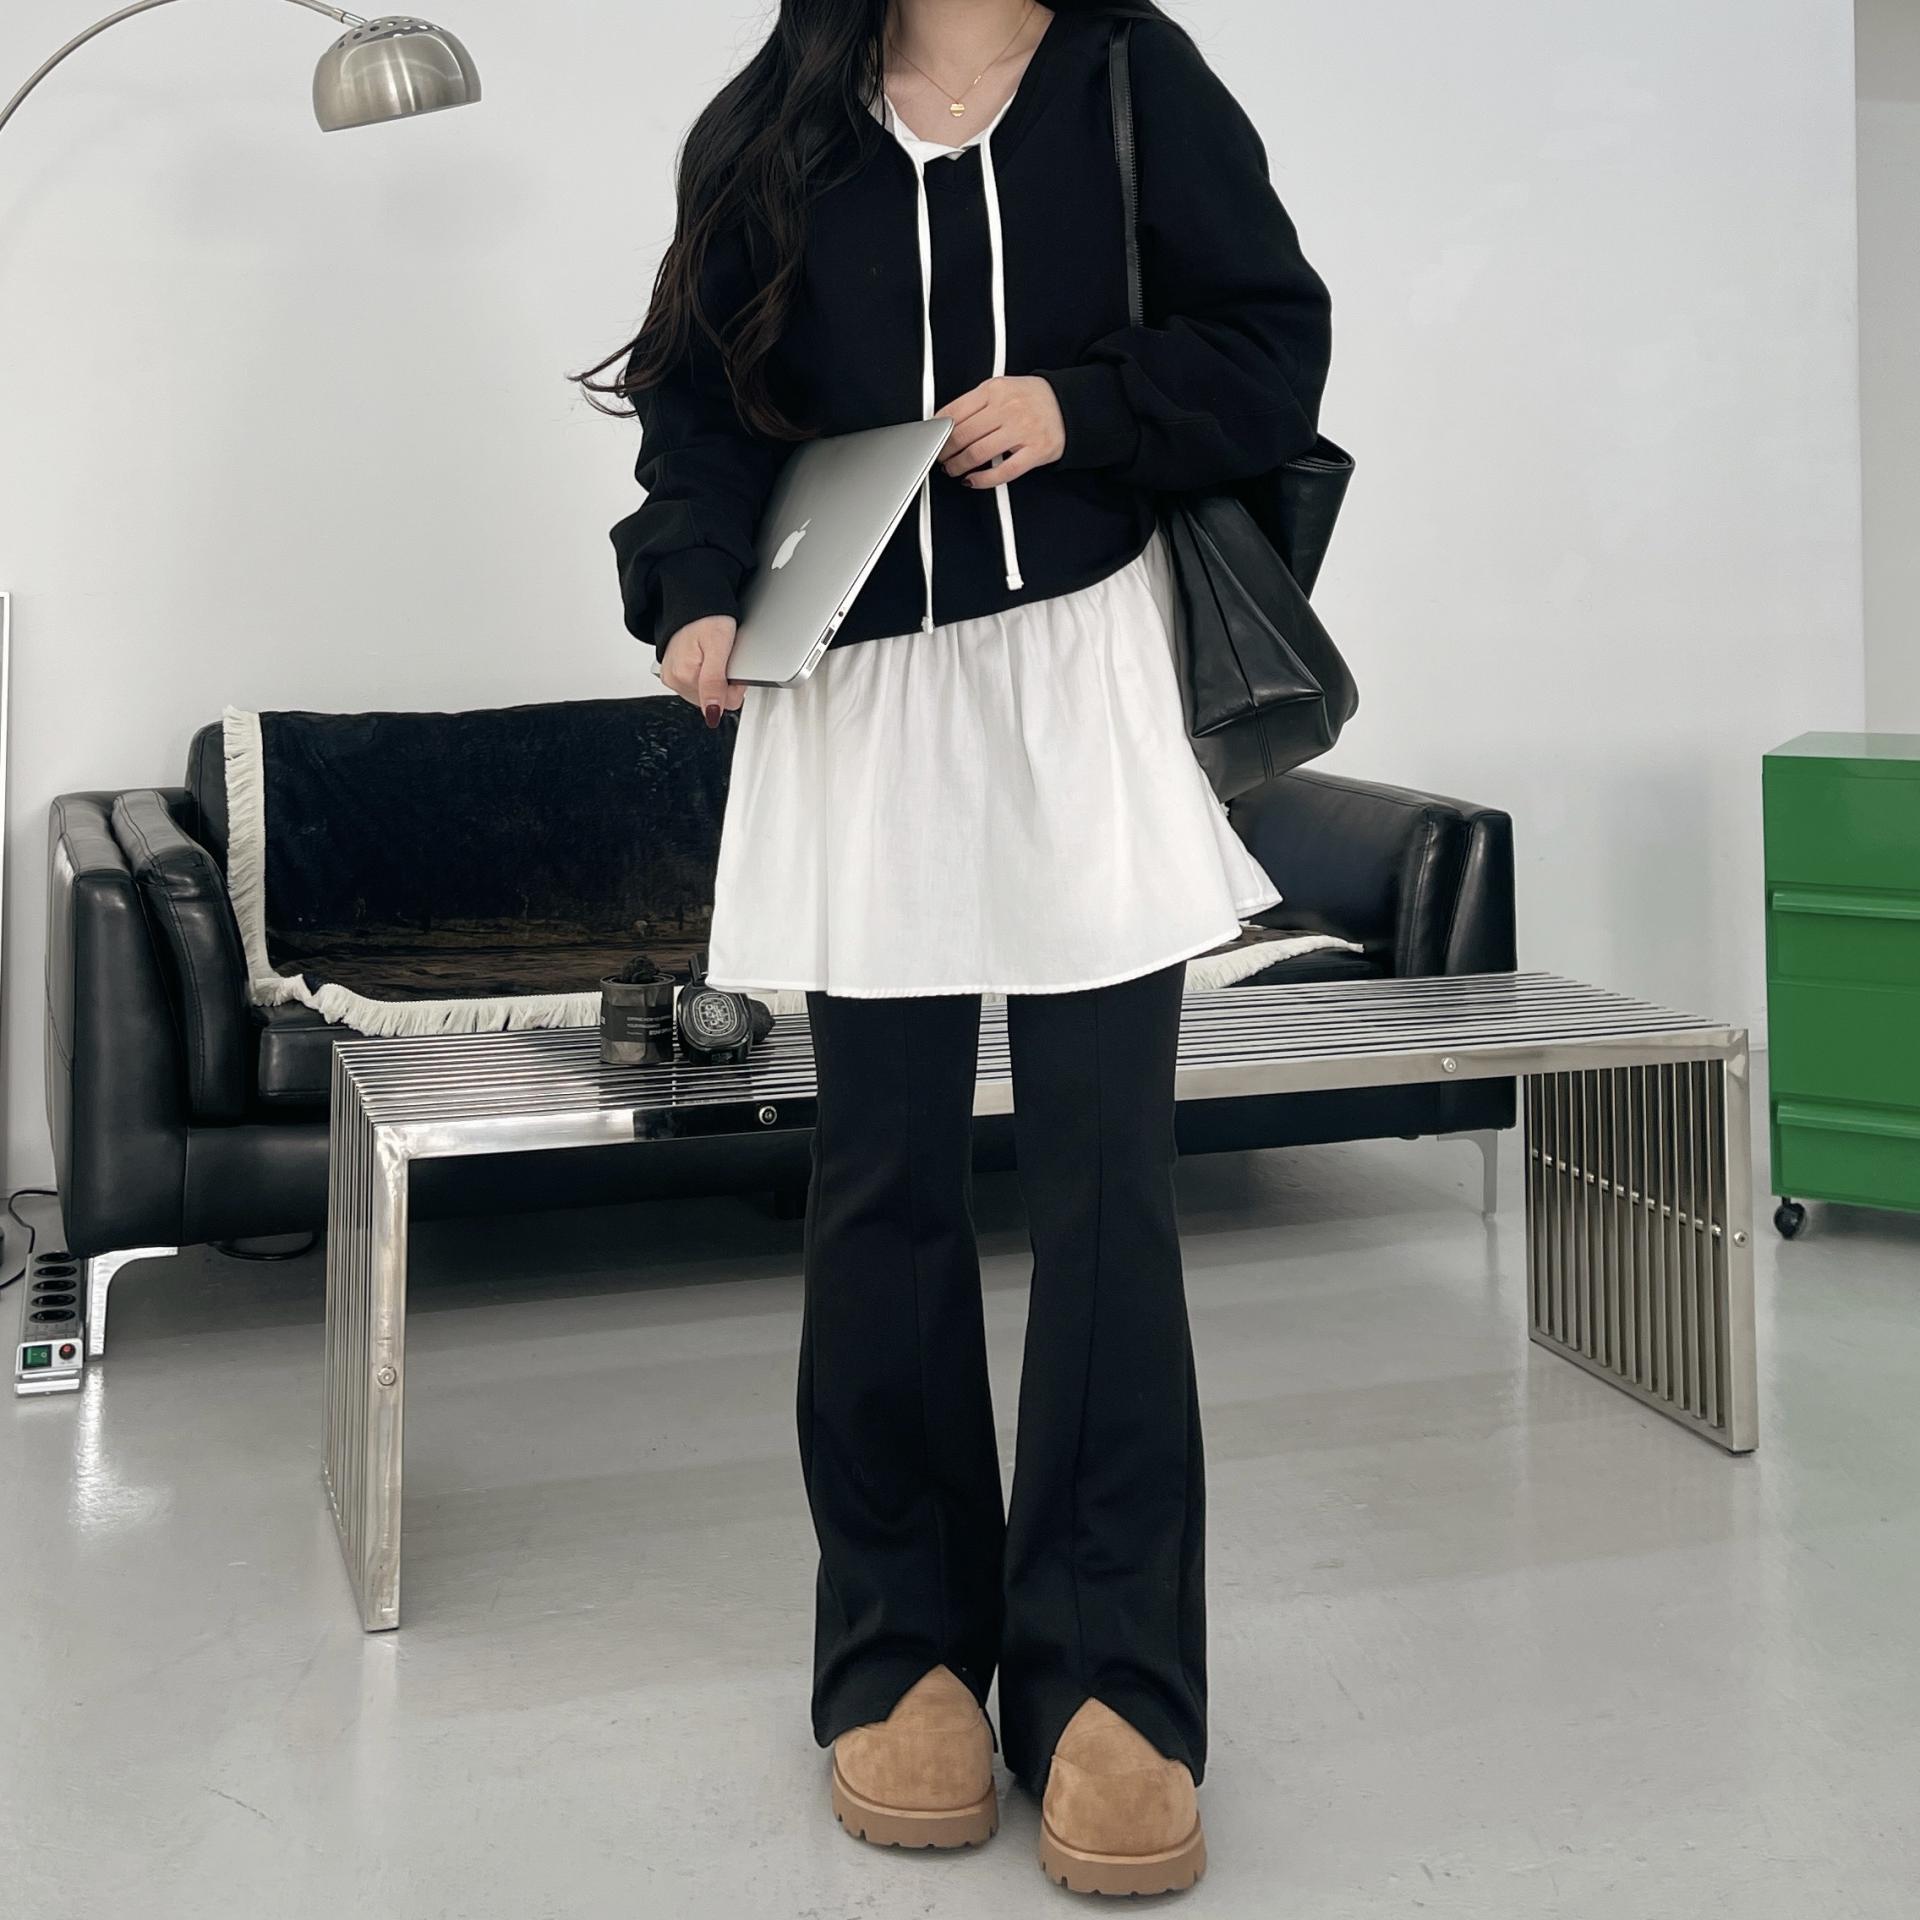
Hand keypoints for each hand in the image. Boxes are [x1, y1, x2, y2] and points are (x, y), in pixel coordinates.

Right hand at [659, 614, 742, 724]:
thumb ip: (714, 683)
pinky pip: (695, 687)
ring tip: (712, 657)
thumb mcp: (718, 648)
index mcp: (684, 676)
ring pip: (704, 696)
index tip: (733, 666)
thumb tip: (711, 714)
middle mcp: (674, 680)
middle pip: (713, 702)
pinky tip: (703, 661)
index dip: (736, 686)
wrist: (693, 603)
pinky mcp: (672, 675)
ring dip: (713, 681)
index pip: (724, 704)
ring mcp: (671, 678)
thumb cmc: (708, 618)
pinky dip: (703, 677)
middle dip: (723, 684)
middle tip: (722, 659)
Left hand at [935, 376, 1065, 488]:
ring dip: (959, 466)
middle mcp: (1008, 409)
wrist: (1068, 404)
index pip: (955, 412)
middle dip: (945, 452)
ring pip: (978, 454)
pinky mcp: (1035, 452)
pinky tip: (972, 480)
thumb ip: (974, 403)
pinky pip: (1003, 472)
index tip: (933, 439)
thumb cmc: (1032, 398)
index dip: (938, 430)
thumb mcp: (1001, 388)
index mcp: (995, 390)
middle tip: (941, 458)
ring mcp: (1022, 431)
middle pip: (962, 435)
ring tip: (954, 470)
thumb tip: (943, 422)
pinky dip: (982, 480)